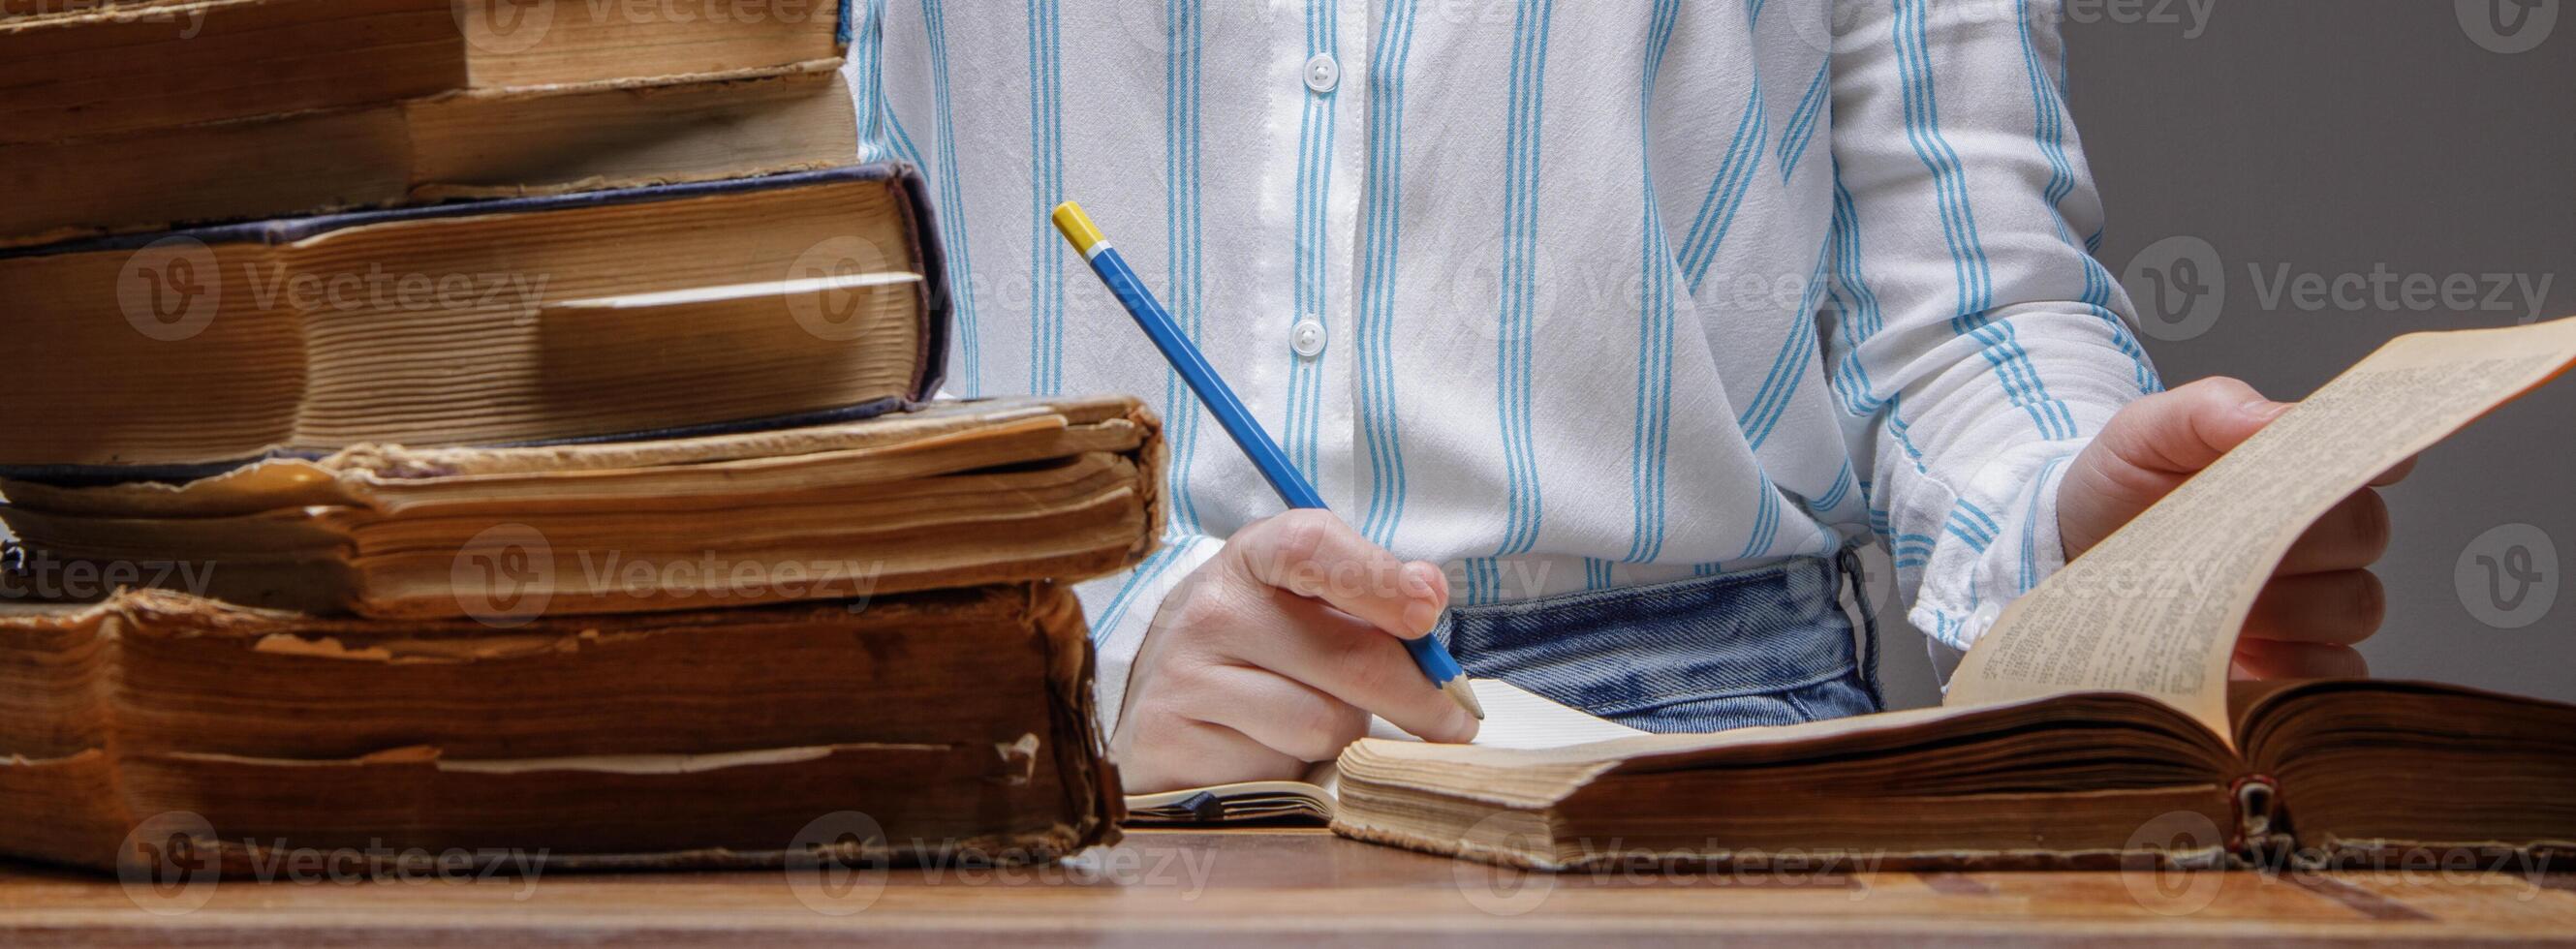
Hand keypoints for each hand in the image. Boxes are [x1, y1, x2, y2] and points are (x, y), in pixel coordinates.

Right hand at [1112, 510, 1476, 792]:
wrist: (1158, 707)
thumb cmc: (1258, 651)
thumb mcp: (1306, 605)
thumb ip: (1370, 597)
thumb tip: (1430, 594)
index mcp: (1253, 556)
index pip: (1313, 546)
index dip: (1381, 578)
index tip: (1429, 613)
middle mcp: (1213, 609)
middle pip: (1349, 656)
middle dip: (1417, 695)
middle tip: (1451, 720)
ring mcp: (1187, 676)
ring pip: (1324, 724)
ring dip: (1347, 734)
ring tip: (1317, 721)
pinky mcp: (1175, 742)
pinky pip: (1282, 768)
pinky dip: (1298, 769)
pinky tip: (1273, 750)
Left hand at [2057, 378, 2411, 678]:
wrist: (2071, 554)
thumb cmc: (2118, 487)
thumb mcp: (2147, 433)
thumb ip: (2212, 411)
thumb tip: (2279, 417)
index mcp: (2301, 470)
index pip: (2372, 459)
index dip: (2372, 460)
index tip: (2344, 468)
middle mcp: (2322, 536)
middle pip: (2364, 535)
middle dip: (2302, 538)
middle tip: (2231, 542)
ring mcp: (2313, 603)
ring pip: (2356, 605)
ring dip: (2291, 605)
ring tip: (2217, 600)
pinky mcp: (2294, 664)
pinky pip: (2335, 671)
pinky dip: (2296, 667)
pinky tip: (2240, 652)